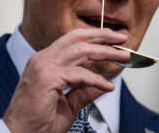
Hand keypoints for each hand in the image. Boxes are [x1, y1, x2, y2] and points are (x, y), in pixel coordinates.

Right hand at [2, 28, 129, 132]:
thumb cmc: (36, 123)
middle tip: (121, 38)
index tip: (112, 40)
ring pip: (80, 50)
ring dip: (104, 51)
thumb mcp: (67, 105)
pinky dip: (96, 79)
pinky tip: (107, 86)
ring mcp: (43, 66)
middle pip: (77, 38)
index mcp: (45, 61)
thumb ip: (83, 92)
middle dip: (102, 36)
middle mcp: (43, 59)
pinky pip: (79, 74)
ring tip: (122, 56)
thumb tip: (100, 84)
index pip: (73, 41)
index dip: (94, 38)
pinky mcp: (47, 78)